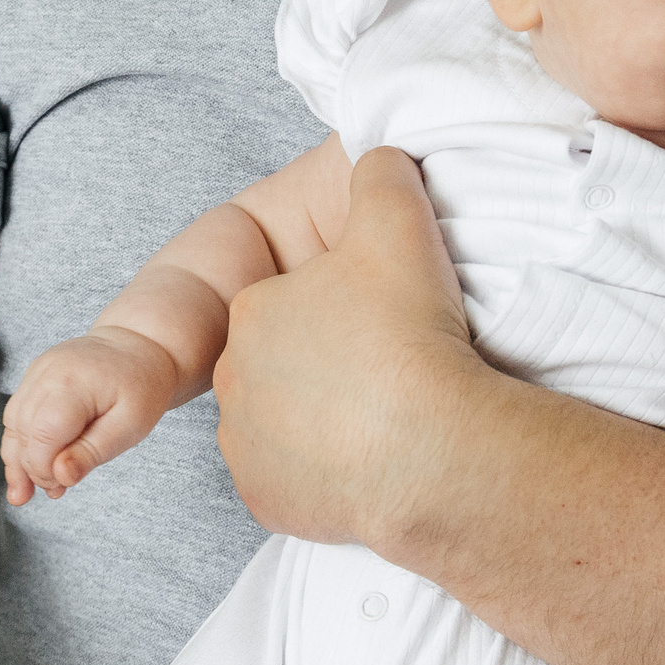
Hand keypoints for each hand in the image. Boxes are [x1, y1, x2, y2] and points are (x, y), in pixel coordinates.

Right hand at [0, 325, 178, 504]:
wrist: (141, 345)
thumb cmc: (141, 387)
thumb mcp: (132, 425)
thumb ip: (93, 452)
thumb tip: (59, 476)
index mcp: (74, 383)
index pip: (43, 436)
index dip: (44, 470)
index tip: (61, 487)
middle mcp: (49, 372)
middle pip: (23, 432)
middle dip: (31, 469)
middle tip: (54, 492)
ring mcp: (39, 371)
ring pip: (14, 424)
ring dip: (18, 459)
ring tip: (28, 491)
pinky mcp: (35, 375)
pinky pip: (17, 413)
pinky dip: (21, 441)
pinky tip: (30, 466)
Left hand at [214, 146, 485, 548]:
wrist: (431, 449)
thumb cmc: (408, 333)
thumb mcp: (399, 220)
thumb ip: (380, 175)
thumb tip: (377, 162)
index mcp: (252, 312)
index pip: (292, 296)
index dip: (343, 301)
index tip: (384, 314)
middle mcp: (232, 381)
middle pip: (285, 357)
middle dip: (327, 356)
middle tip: (389, 359)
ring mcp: (247, 448)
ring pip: (286, 418)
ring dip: (326, 412)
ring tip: (389, 408)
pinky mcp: (271, 502)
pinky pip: (300, 477)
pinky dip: (332, 468)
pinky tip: (377, 454)